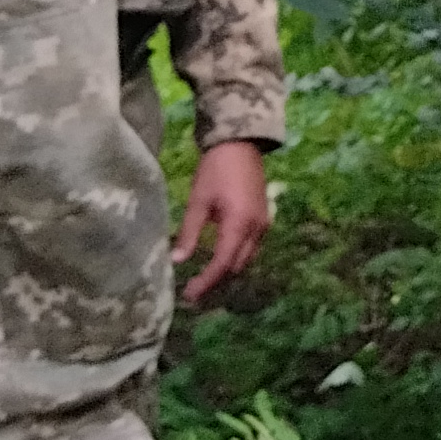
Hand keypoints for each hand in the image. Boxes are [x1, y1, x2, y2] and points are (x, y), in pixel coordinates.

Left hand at [175, 140, 270, 301]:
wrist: (240, 144)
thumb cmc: (216, 170)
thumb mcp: (198, 201)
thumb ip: (189, 232)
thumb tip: (177, 261)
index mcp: (240, 224)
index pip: (223, 264)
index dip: (206, 282)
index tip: (189, 295)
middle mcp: (257, 229)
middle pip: (237, 266)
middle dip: (216, 279)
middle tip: (193, 288)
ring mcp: (263, 224)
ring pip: (246, 258)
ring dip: (227, 269)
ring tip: (203, 276)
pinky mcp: (263, 219)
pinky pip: (251, 247)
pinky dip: (235, 256)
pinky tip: (218, 256)